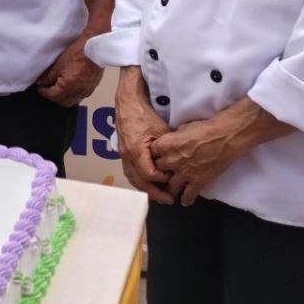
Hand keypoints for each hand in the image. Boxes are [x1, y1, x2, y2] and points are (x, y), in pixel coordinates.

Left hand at [36, 36, 103, 106]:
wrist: (94, 48)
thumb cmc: (78, 53)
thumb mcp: (58, 64)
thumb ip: (48, 76)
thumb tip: (41, 82)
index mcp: (68, 87)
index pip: (52, 96)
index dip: (44, 92)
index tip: (40, 88)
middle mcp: (78, 91)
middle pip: (62, 102)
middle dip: (54, 97)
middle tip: (48, 88)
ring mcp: (87, 90)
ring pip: (72, 101)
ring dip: (64, 97)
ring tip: (59, 87)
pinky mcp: (92, 87)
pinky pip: (81, 96)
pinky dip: (74, 94)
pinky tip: (71, 86)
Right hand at [114, 69, 174, 205]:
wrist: (128, 102)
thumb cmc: (145, 114)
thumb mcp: (162, 131)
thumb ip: (168, 149)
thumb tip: (180, 162)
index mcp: (136, 150)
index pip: (149, 175)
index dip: (162, 180)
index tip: (173, 179)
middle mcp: (127, 155)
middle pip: (139, 182)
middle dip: (154, 193)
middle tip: (168, 200)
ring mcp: (123, 155)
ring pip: (133, 179)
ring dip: (145, 189)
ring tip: (158, 196)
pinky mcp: (123, 152)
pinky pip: (130, 172)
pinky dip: (139, 180)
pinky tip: (148, 183)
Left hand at [150, 118, 239, 205]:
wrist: (225, 137)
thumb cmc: (205, 128)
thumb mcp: (183, 128)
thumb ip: (174, 138)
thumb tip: (173, 140)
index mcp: (165, 145)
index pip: (150, 154)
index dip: (154, 156)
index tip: (156, 158)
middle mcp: (171, 161)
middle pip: (157, 171)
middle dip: (159, 173)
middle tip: (161, 176)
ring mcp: (184, 173)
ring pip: (170, 187)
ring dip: (169, 190)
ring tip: (168, 194)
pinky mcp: (198, 181)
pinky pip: (188, 195)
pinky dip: (187, 199)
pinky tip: (185, 202)